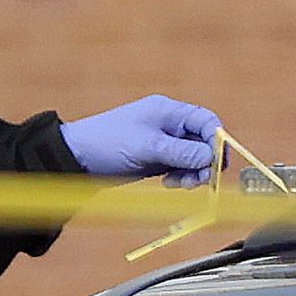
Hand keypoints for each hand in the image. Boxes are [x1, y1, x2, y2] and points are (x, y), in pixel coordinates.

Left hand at [61, 95, 222, 186]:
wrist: (78, 158)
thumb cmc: (108, 142)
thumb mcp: (147, 147)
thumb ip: (180, 152)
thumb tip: (211, 158)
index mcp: (168, 111)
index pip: (206, 121)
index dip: (217, 141)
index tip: (217, 163)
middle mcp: (169, 125)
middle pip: (203, 142)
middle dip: (206, 161)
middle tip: (202, 180)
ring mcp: (164, 143)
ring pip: (194, 158)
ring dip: (194, 173)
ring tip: (182, 184)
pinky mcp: (157, 159)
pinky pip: (180, 168)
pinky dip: (182, 178)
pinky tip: (170, 183)